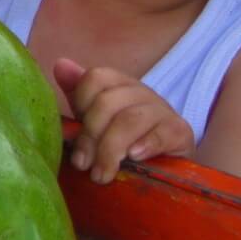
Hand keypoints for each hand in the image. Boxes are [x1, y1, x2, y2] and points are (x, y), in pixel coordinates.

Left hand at [53, 58, 194, 183]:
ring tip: (101, 175)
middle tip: (82, 165)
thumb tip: (60, 65)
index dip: (80, 103)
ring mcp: (162, 110)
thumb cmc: (123, 139)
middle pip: (108, 102)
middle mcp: (140, 91)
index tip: (74, 134)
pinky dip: (146, 145)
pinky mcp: (180, 131)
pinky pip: (162, 134)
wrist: (167, 162)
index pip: (95, 78)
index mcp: (117, 83)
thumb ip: (78, 94)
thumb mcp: (96, 119)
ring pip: (130, 120)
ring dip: (111, 149)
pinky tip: (134, 157)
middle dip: (90, 136)